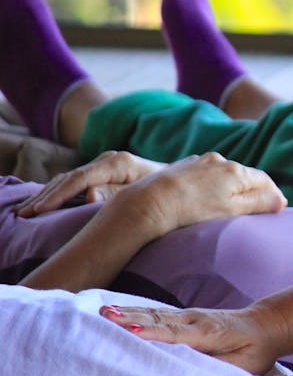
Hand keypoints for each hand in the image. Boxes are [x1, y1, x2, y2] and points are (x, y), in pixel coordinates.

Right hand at [15, 149, 162, 216]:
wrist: (185, 181)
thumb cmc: (170, 190)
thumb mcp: (147, 192)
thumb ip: (118, 193)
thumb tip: (88, 194)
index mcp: (118, 163)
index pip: (78, 178)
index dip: (57, 195)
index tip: (39, 211)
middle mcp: (108, 160)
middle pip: (68, 178)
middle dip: (45, 196)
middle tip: (24, 214)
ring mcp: (104, 166)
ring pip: (67, 179)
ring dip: (46, 195)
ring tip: (26, 212)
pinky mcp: (103, 173)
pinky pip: (74, 182)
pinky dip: (56, 193)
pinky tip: (43, 205)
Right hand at [98, 302, 285, 373]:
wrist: (266, 325)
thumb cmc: (256, 349)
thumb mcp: (246, 364)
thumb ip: (222, 367)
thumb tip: (197, 372)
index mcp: (209, 332)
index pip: (177, 334)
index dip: (154, 334)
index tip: (131, 332)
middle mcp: (194, 320)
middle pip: (158, 320)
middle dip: (130, 319)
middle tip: (103, 317)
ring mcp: (188, 316)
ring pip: (154, 314)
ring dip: (127, 313)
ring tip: (101, 312)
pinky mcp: (183, 317)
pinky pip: (156, 315)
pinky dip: (134, 313)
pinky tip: (115, 312)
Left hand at [109, 152, 286, 236]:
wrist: (151, 201)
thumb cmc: (194, 210)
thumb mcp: (233, 210)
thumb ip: (259, 203)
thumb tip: (281, 201)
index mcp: (236, 171)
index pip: (265, 180)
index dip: (273, 194)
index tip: (278, 208)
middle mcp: (220, 160)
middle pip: (245, 176)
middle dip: (252, 190)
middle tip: (255, 208)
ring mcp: (201, 161)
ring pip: (225, 174)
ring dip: (231, 187)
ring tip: (229, 205)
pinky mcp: (184, 165)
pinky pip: (207, 174)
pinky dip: (213, 184)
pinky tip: (205, 198)